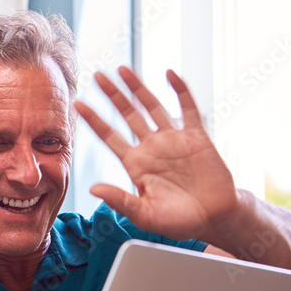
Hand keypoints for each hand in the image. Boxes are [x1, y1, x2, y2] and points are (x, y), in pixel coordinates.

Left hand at [74, 67, 239, 241]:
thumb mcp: (144, 214)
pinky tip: (169, 74)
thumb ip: (120, 200)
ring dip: (138, 87)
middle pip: (127, 114)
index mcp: (135, 163)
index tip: (77, 104)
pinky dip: (180, 90)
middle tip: (97, 75)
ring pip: (152, 106)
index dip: (94, 120)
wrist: (213, 219)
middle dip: (112, 95)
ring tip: (123, 69)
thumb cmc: (178, 220)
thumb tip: (93, 188)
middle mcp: (151, 147)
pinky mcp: (197, 137)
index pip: (109, 136)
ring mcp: (173, 139)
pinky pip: (188, 108)